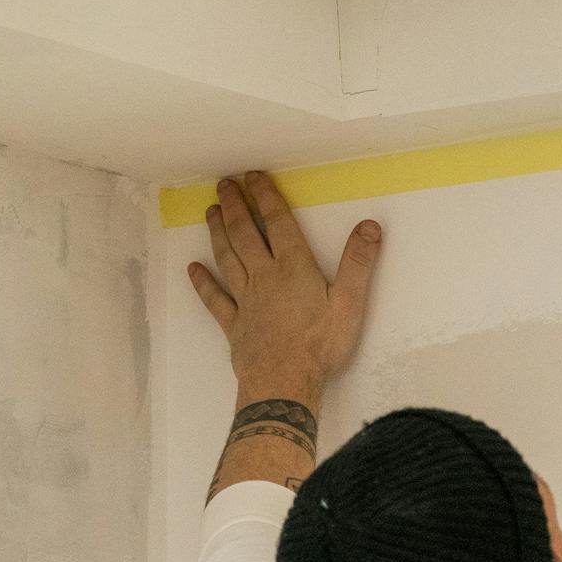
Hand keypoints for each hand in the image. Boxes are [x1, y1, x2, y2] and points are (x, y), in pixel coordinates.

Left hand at [187, 172, 381, 401]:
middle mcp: (264, 277)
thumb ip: (358, 263)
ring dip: (217, 233)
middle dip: (234, 206)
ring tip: (210, 212)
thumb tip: (369, 226)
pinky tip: (193, 269)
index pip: (277, 222)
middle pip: (244, 234)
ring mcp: (245, 301)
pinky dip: (203, 283)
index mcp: (293, 267)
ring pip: (227, 258)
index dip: (265, 196)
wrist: (284, 385)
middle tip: (224, 184)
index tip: (253, 176)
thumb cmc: (319, 347)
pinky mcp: (234, 325)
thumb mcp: (349, 304)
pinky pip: (215, 299)